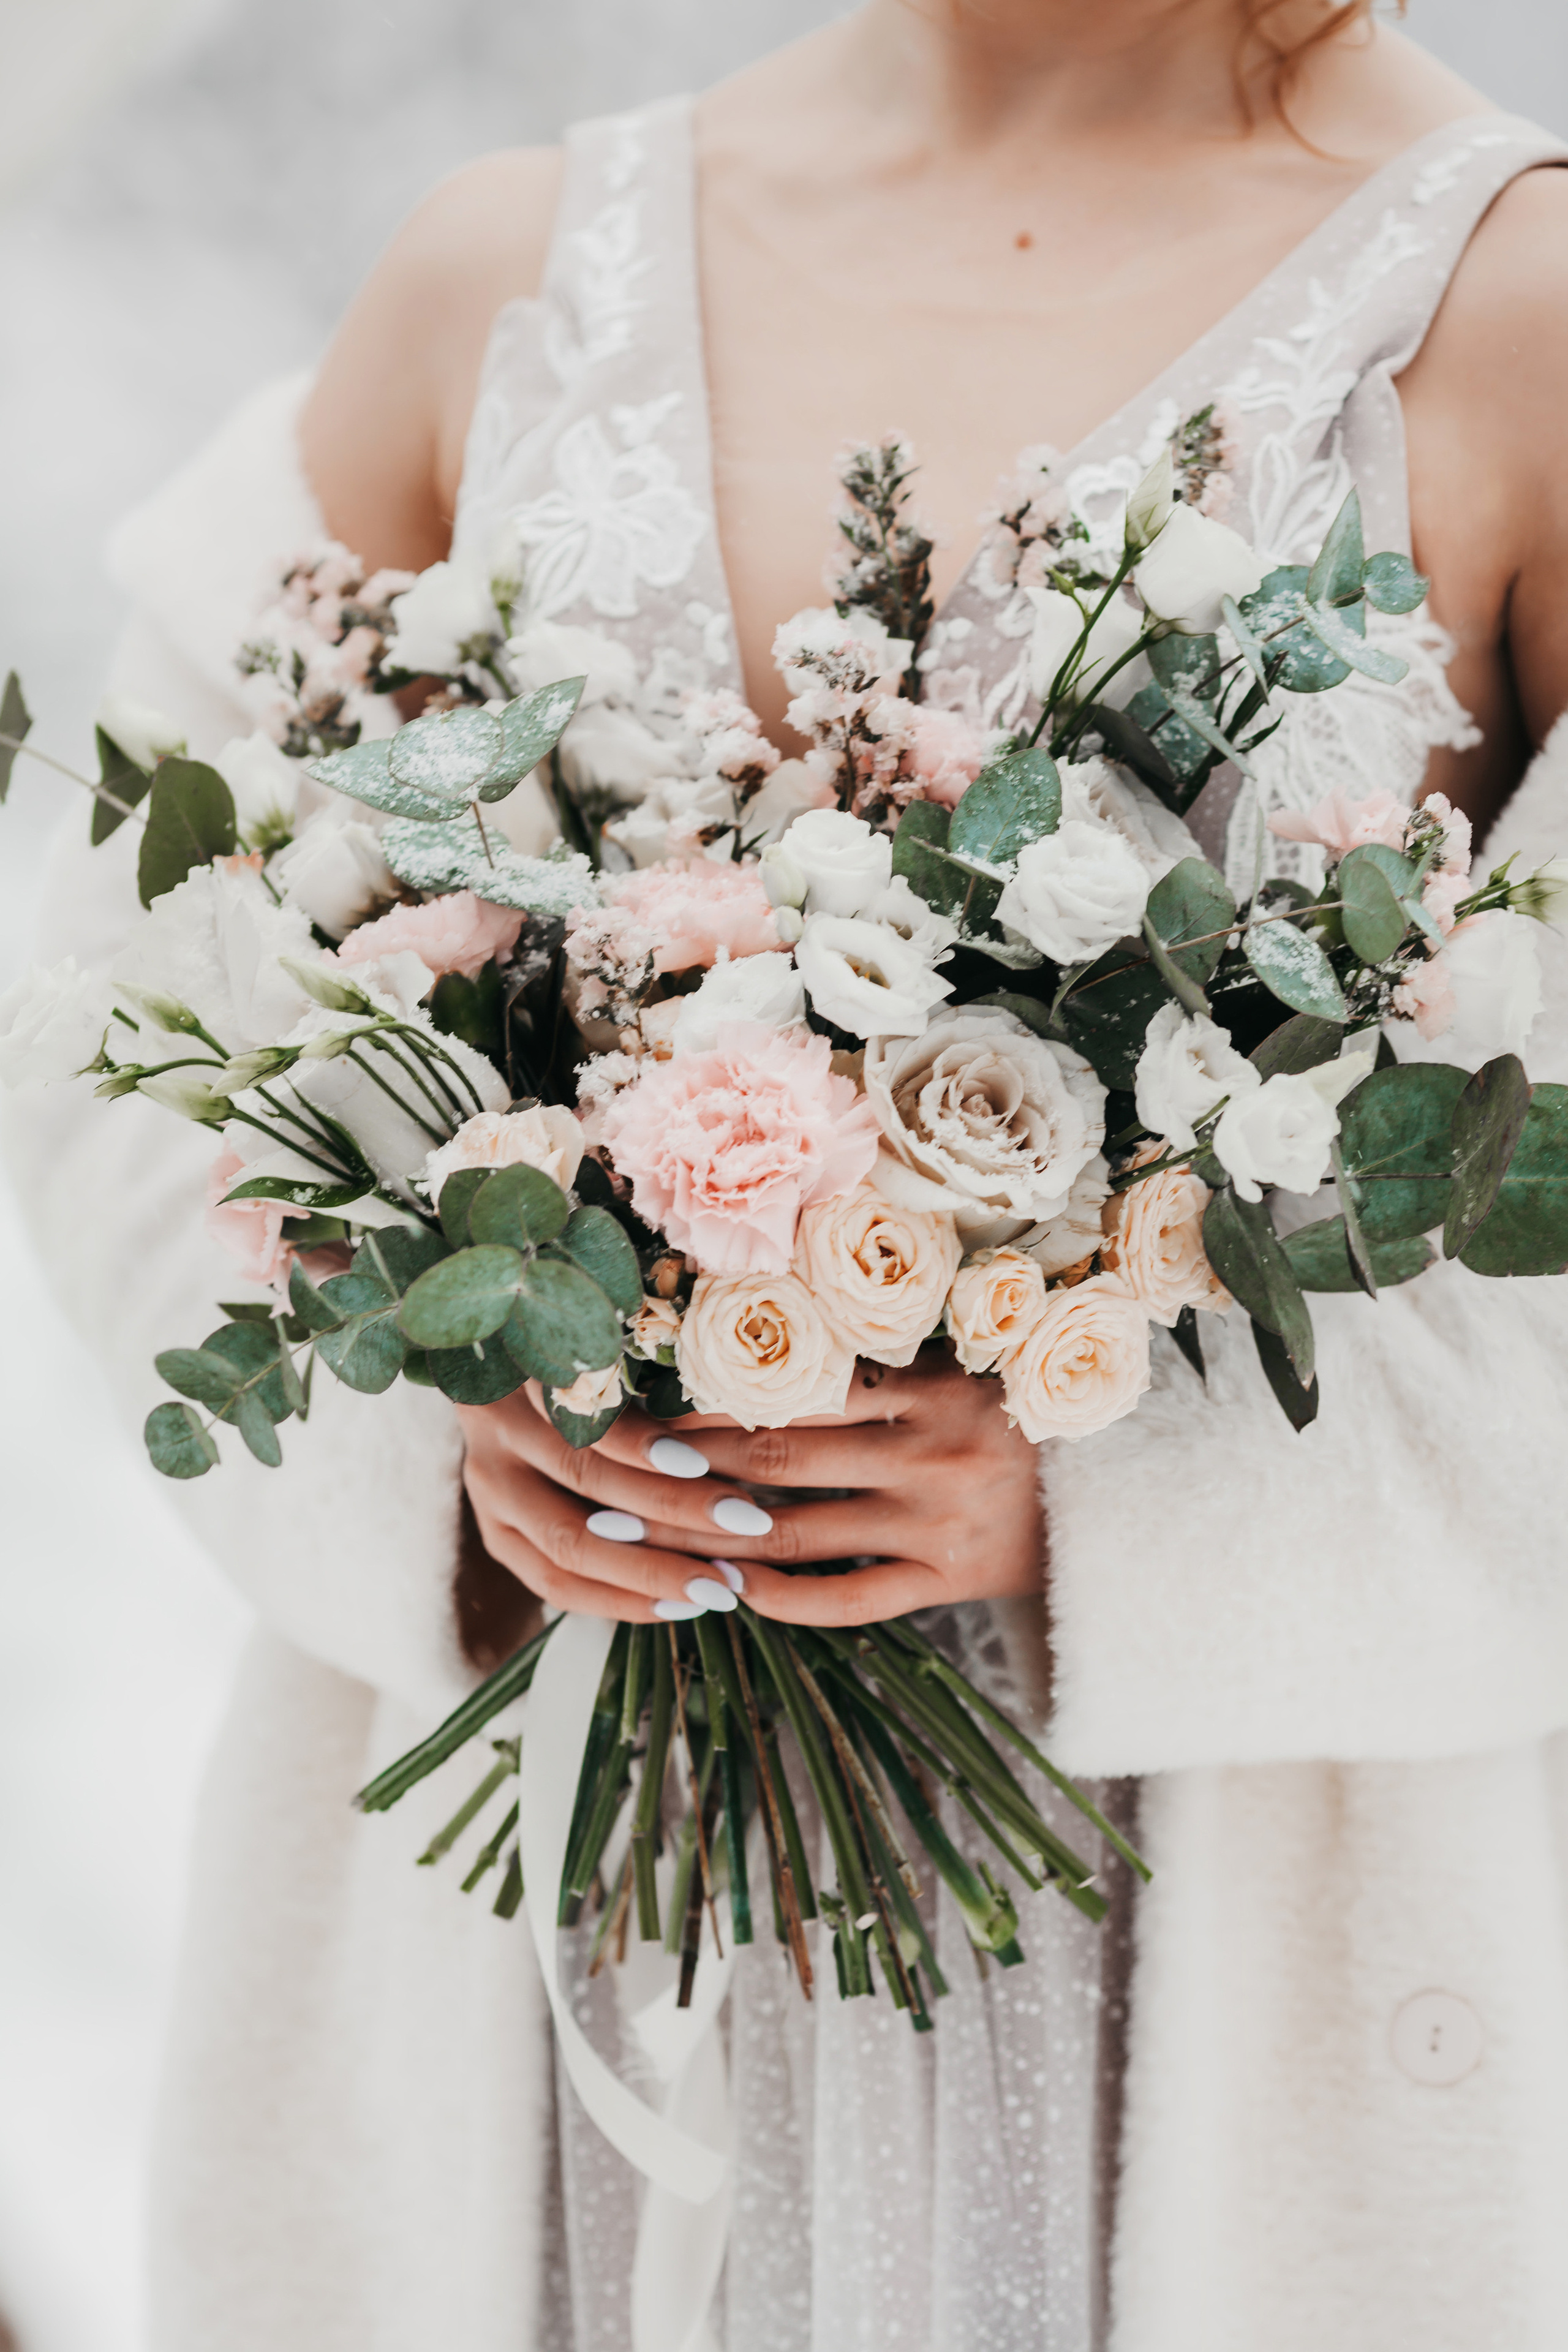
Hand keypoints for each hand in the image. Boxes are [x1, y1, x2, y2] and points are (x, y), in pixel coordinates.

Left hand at [456, 1349, 1044, 1626]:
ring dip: (714, 1536)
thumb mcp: (960, 1365)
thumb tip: (757, 1343)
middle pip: (779, 1458)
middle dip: (690, 1467)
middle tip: (616, 1472)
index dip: (713, 1398)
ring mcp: (938, 1522)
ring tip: (645, 1534)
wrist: (1119, 1499)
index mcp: (931, 1382)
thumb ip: (877, 1359)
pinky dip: (787, 1600)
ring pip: (798, 1531)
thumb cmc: (1016, 1416)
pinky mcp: (948, 1583)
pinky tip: (732, 1593)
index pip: (796, 1388)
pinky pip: (851, 1599)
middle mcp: (932, 1449)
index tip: (645, 1403)